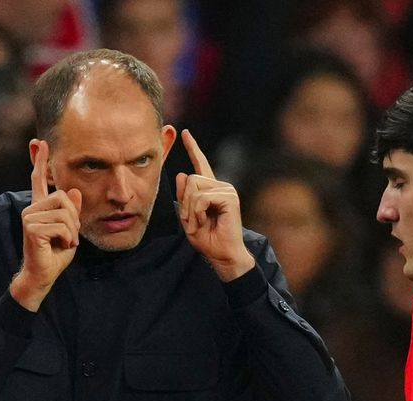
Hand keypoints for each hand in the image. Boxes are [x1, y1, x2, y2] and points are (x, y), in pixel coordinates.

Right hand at [13, 138, 80, 310]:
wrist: (42, 275)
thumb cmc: (55, 255)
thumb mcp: (70, 230)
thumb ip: (72, 211)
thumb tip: (73, 190)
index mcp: (40, 207)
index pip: (39, 180)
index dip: (40, 161)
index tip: (39, 142)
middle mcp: (32, 209)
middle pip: (64, 198)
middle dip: (74, 218)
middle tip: (69, 236)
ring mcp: (29, 217)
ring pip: (65, 213)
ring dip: (72, 231)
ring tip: (64, 242)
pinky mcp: (32, 228)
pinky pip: (62, 227)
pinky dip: (68, 239)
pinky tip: (60, 246)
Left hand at [175, 129, 254, 280]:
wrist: (222, 255)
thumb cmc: (208, 240)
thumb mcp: (188, 217)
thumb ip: (184, 197)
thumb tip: (182, 174)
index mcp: (211, 190)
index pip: (201, 164)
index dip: (193, 148)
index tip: (185, 133)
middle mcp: (221, 186)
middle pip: (191, 179)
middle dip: (185, 203)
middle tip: (192, 222)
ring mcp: (227, 190)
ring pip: (194, 188)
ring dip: (190, 210)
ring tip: (199, 224)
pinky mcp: (229, 197)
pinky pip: (202, 198)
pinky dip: (197, 213)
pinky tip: (205, 222)